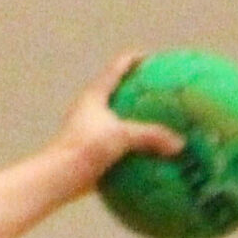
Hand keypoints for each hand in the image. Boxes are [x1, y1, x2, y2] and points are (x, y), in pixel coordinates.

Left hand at [52, 52, 183, 187]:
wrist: (57, 177)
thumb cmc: (84, 148)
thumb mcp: (122, 137)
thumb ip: (151, 136)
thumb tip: (180, 144)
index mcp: (95, 95)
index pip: (119, 66)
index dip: (137, 59)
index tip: (156, 60)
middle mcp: (90, 109)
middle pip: (118, 90)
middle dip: (139, 91)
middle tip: (162, 93)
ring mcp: (89, 131)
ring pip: (117, 120)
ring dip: (135, 122)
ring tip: (158, 126)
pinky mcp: (90, 153)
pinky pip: (117, 146)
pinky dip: (132, 149)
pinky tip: (148, 159)